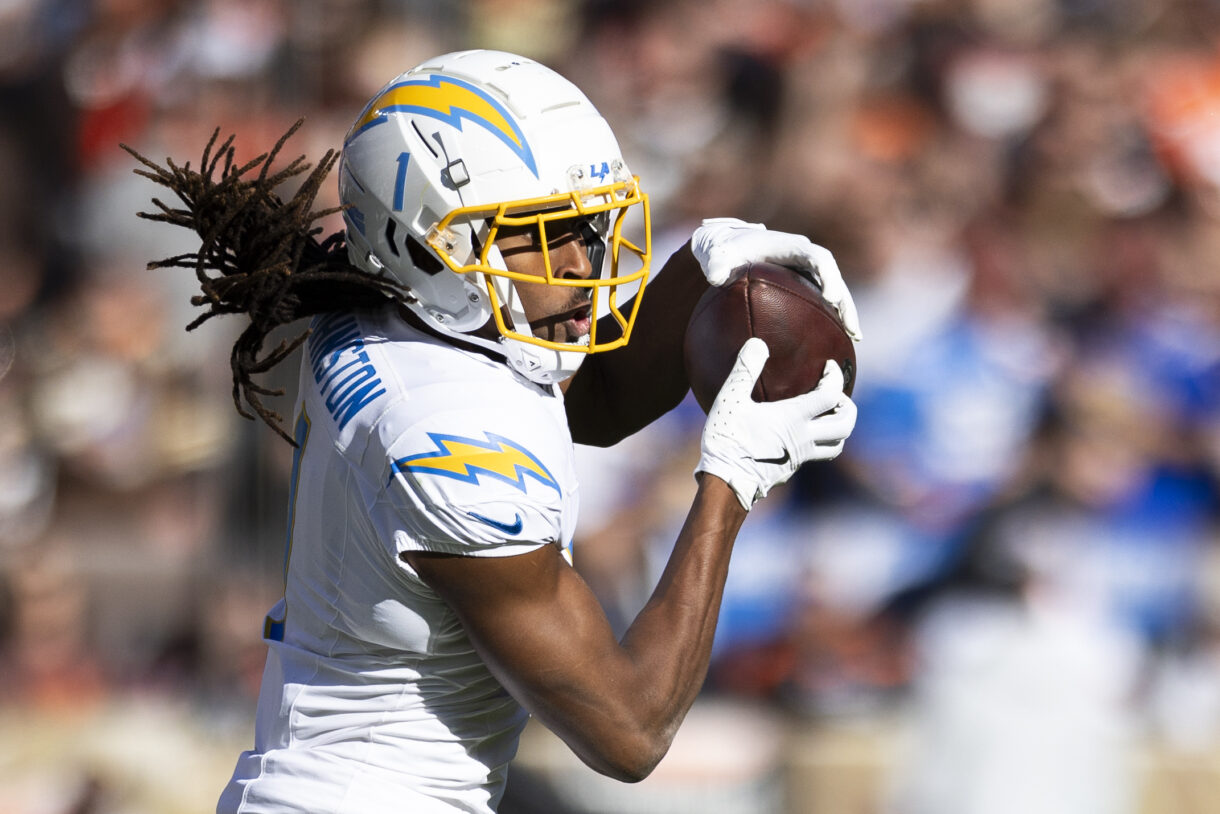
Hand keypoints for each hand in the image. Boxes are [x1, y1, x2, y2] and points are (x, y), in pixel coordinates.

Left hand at [690, 218, 862, 340]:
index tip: (830, 297)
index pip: (818, 259)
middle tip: (852, 330)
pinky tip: (835, 342)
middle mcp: (805, 259)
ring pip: (834, 292)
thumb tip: (715, 277)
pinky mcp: (804, 286)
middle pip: (834, 279)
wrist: (727, 251)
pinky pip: (822, 302)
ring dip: (845, 314)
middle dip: (845, 303)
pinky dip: (831, 319)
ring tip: (853, 339)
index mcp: (791, 247)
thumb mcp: (716, 255)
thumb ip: (717, 264)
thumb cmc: (724, 252)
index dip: (827, 276)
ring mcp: (806, 273)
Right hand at [696, 338, 856, 509]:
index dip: (835, 378)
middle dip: (848, 407)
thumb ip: (745, 370)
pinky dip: (820, 442)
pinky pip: (817, 455)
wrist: (725, 483)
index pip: (830, 396)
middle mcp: (804, 438)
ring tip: (827, 415)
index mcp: (793, 418)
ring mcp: (800, 457)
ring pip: (837, 445)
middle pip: (845, 425)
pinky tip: (801, 434)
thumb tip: (758, 343)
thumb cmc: (727, 440)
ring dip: (839, 428)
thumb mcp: (729, 400)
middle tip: (837, 394)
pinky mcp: (791, 469)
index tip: (829, 367)